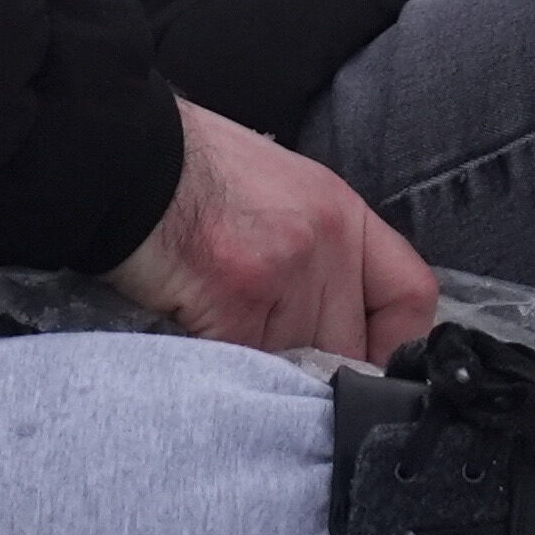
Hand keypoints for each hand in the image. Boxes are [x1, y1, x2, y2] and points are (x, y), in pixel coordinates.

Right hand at [107, 100, 440, 366]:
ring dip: (265, 375)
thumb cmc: (189, 175)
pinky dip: (226, 373)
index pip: (410, 297)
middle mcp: (326, 242)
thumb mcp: (280, 194)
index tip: (369, 368)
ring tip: (224, 343)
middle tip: (269, 359)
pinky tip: (200, 341)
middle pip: (351, 346)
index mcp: (341, 212)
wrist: (124, 159)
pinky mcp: (238, 305)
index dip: (394, 346)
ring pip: (300, 367)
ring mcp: (286, 274)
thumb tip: (332, 331)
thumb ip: (319, 256)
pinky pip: (249, 370)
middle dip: (313, 367)